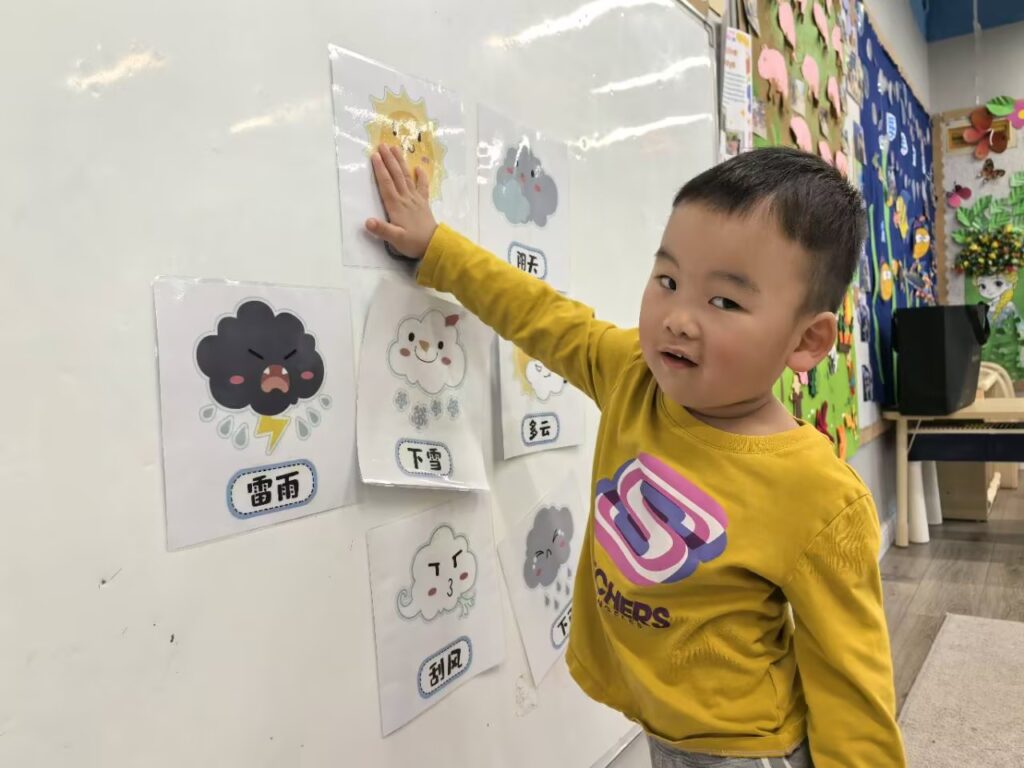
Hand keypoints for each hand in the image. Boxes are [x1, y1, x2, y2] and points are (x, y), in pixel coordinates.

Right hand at [364, 144, 437, 259]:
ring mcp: (415, 199)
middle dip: (389, 159)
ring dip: (401, 162)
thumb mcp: (395, 239)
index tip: (375, 155)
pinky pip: (423, 187)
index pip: (386, 184)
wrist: (434, 245)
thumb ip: (382, 229)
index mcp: (396, 206)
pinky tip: (419, 168)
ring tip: (395, 149)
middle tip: (382, 145)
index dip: (380, 169)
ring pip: (407, 177)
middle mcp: (406, 198)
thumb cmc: (413, 243)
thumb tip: (367, 221)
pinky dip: (421, 176)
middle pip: (396, 175)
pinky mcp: (423, 203)